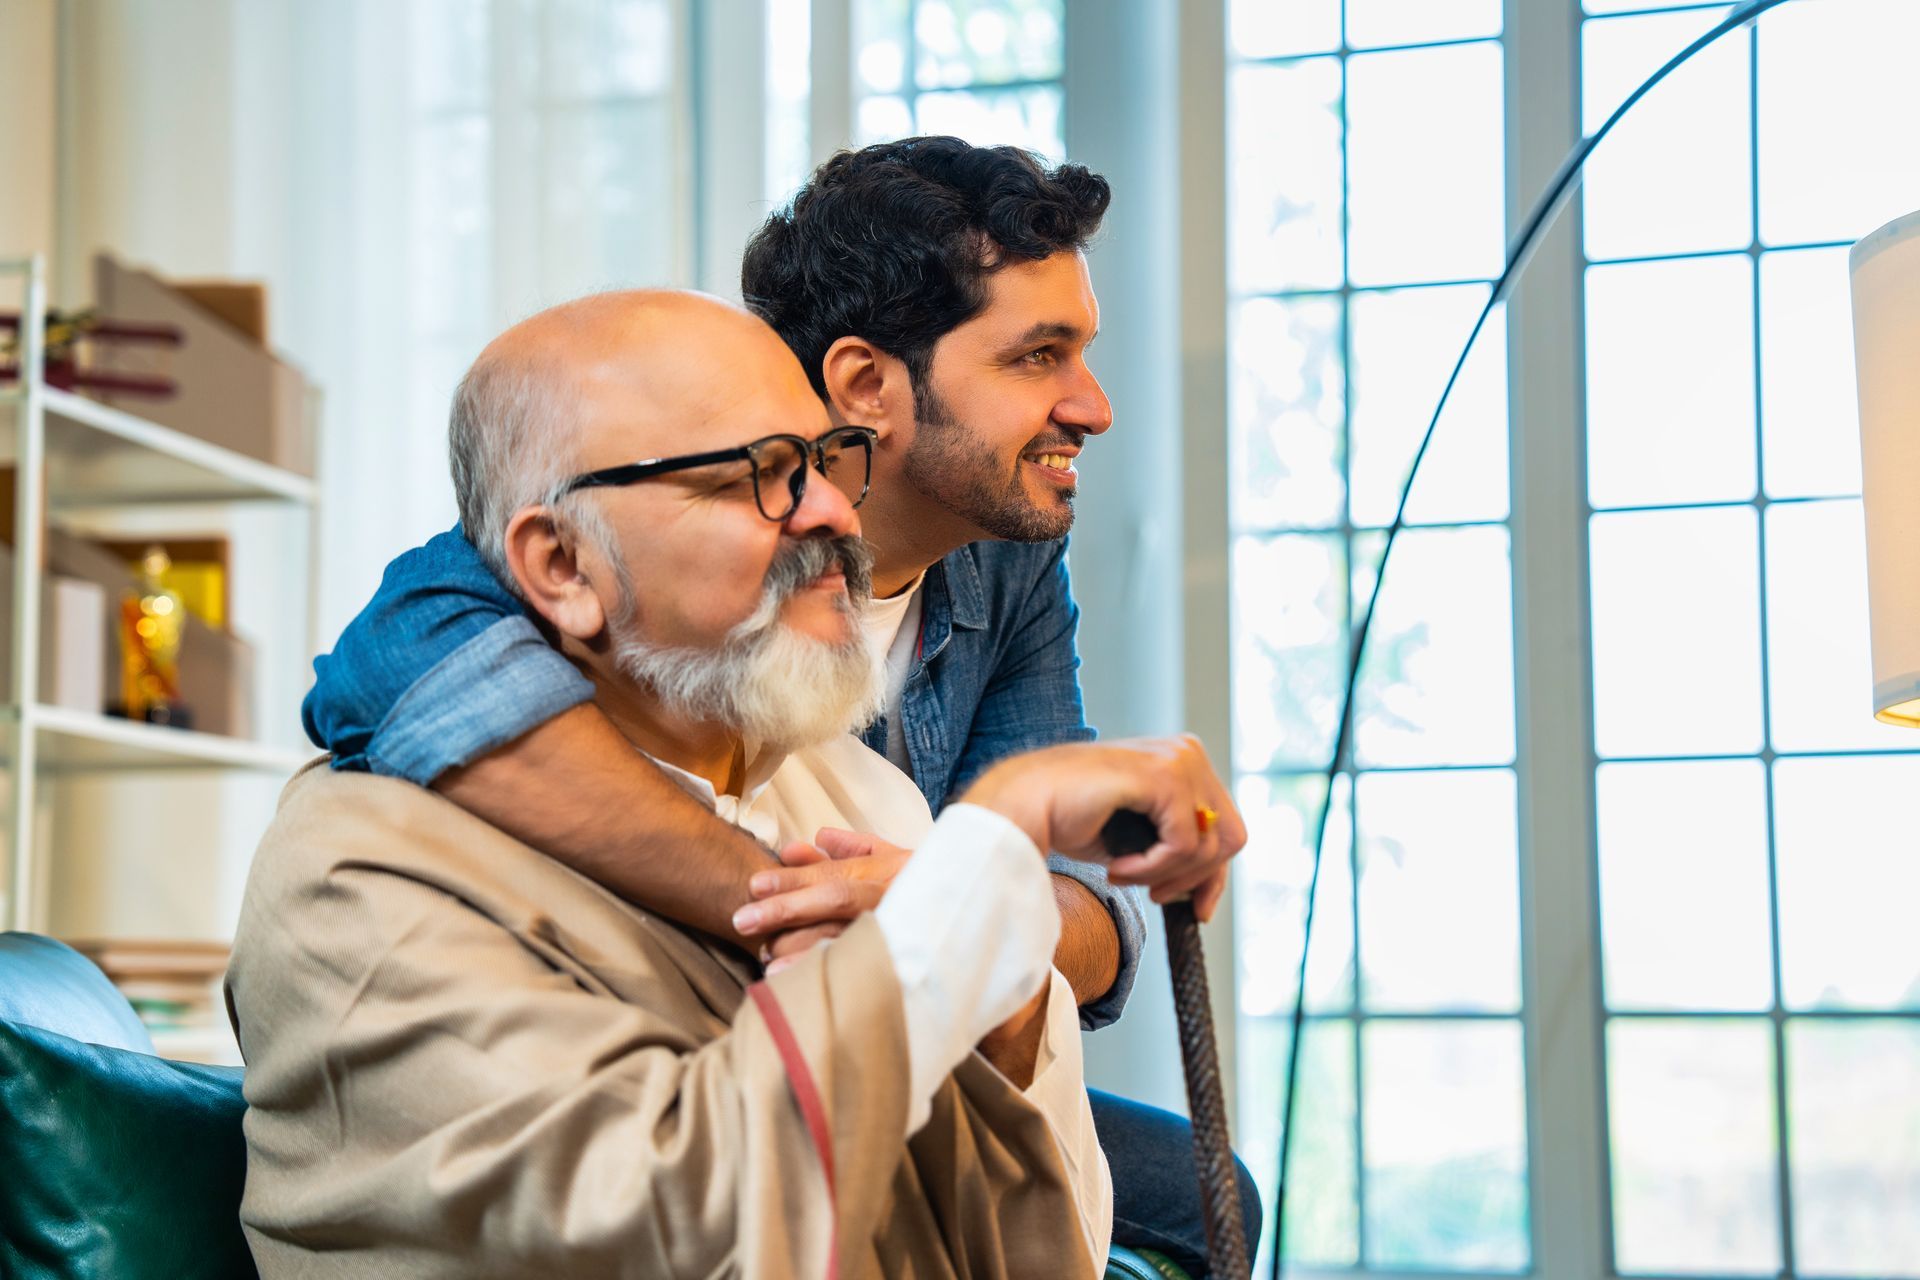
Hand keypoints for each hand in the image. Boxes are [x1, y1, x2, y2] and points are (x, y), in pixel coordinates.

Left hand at [731, 829, 910, 973]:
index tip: (754, 885)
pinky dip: (831, 975)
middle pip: (833, 901)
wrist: (979, 904)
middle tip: (743, 921)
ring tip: (766, 961)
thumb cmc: (924, 882)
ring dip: (803, 950)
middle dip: (786, 910)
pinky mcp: (904, 960)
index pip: (829, 874)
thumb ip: (848, 848)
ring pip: (847, 936)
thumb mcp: (888, 856)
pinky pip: (863, 968)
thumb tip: (807, 842)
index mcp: (881, 873)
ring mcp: (898, 929)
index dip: (791, 880)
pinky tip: (802, 987)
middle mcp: (888, 898)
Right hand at [957, 734, 1245, 920]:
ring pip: (1209, 846)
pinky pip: (1184, 845)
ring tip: (1122, 872)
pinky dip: (1151, 868)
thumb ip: (1175, 848)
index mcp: (1184, 759)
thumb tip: (1206, 890)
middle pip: (1230, 838)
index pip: (1226, 826)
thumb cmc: (1072, 818)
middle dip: (1194, 878)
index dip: (1214, 875)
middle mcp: (1187, 751)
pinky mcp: (1164, 775)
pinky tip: (1117, 866)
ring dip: (1163, 875)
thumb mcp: (1138, 838)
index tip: (1194, 908)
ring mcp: (1178, 759)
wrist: (1026, 805)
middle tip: (1154, 894)